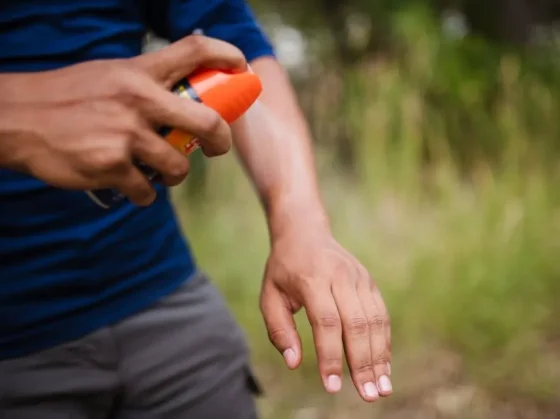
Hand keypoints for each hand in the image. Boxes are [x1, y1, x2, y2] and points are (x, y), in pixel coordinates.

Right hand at [0, 35, 246, 204]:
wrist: (16, 119)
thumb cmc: (67, 98)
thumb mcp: (109, 76)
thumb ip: (146, 85)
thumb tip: (183, 101)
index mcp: (138, 71)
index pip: (195, 50)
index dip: (228, 56)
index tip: (242, 69)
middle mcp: (138, 99)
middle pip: (208, 121)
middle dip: (221, 141)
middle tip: (217, 148)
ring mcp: (126, 134)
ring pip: (178, 167)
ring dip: (174, 175)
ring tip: (159, 171)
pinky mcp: (112, 166)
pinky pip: (147, 192)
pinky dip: (144, 195)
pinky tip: (129, 186)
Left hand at [260, 222, 391, 401]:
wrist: (305, 232)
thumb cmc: (283, 269)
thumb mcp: (269, 295)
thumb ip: (279, 330)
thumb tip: (294, 363)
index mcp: (312, 278)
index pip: (326, 322)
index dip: (331, 356)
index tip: (332, 386)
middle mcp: (340, 276)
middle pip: (357, 323)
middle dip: (363, 363)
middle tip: (368, 396)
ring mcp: (358, 278)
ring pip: (375, 320)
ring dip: (380, 356)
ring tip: (382, 389)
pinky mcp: (369, 282)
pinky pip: (381, 314)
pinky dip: (384, 342)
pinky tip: (384, 366)